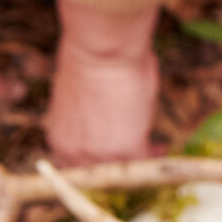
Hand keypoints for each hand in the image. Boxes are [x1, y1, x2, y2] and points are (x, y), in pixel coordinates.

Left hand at [46, 0, 159, 164]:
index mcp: (59, 138)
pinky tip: (162, 145)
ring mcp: (101, 153)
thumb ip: (87, 118)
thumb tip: (101, 117)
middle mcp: (75, 152)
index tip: (115, 152)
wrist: (99, 50)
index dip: (100, 159)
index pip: (79, 164)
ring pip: (127, 167)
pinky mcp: (128, 148)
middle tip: (140, 153)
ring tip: (154, 148)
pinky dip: (155, 152)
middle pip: (104, 171)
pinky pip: (147, 159)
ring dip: (140, 159)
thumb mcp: (78, 98)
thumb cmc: (87, 60)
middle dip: (122, 162)